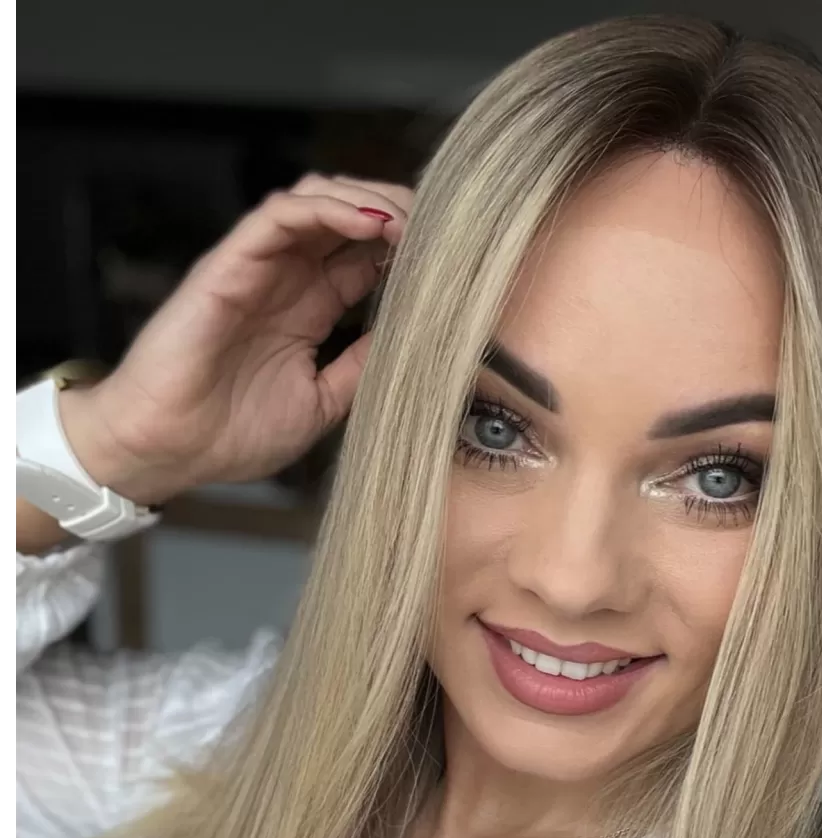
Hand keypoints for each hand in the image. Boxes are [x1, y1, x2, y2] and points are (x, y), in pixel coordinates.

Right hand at [60, 174, 412, 506]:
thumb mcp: (322, 403)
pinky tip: (369, 223)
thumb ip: (361, 367)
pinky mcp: (229, 264)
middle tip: (443, 230)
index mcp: (307, 309)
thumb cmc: (230, 433)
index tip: (453, 259)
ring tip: (410, 223)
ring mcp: (257, 267)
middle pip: (348, 217)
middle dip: (399, 213)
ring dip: (370, 201)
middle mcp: (285, 280)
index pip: (365, 259)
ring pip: (318, 200)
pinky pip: (279, 214)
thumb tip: (416, 344)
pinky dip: (327, 208)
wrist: (166, 450)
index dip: (408, 250)